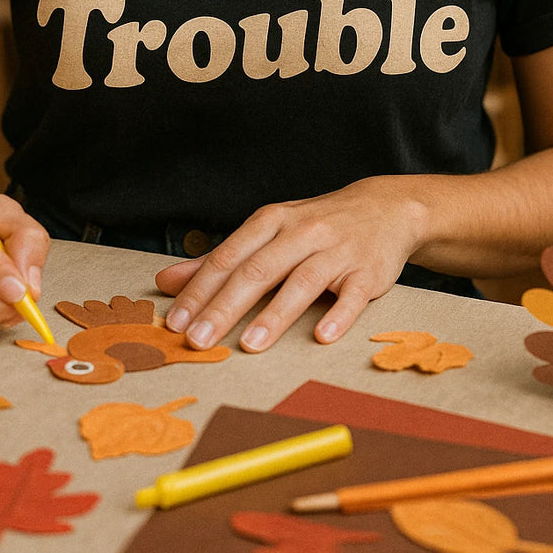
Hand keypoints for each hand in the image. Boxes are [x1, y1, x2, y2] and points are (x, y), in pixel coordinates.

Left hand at [154, 177, 423, 352]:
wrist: (385, 208)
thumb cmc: (315, 225)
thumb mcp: (268, 231)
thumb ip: (221, 259)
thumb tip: (167, 282)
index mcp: (271, 221)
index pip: (228, 257)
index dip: (199, 290)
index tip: (175, 322)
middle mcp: (301, 232)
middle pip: (258, 270)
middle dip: (225, 306)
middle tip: (198, 340)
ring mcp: (336, 251)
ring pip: (301, 282)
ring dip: (275, 314)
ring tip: (251, 345)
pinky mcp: (368, 271)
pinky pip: (353, 295)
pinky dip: (338, 314)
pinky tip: (322, 336)